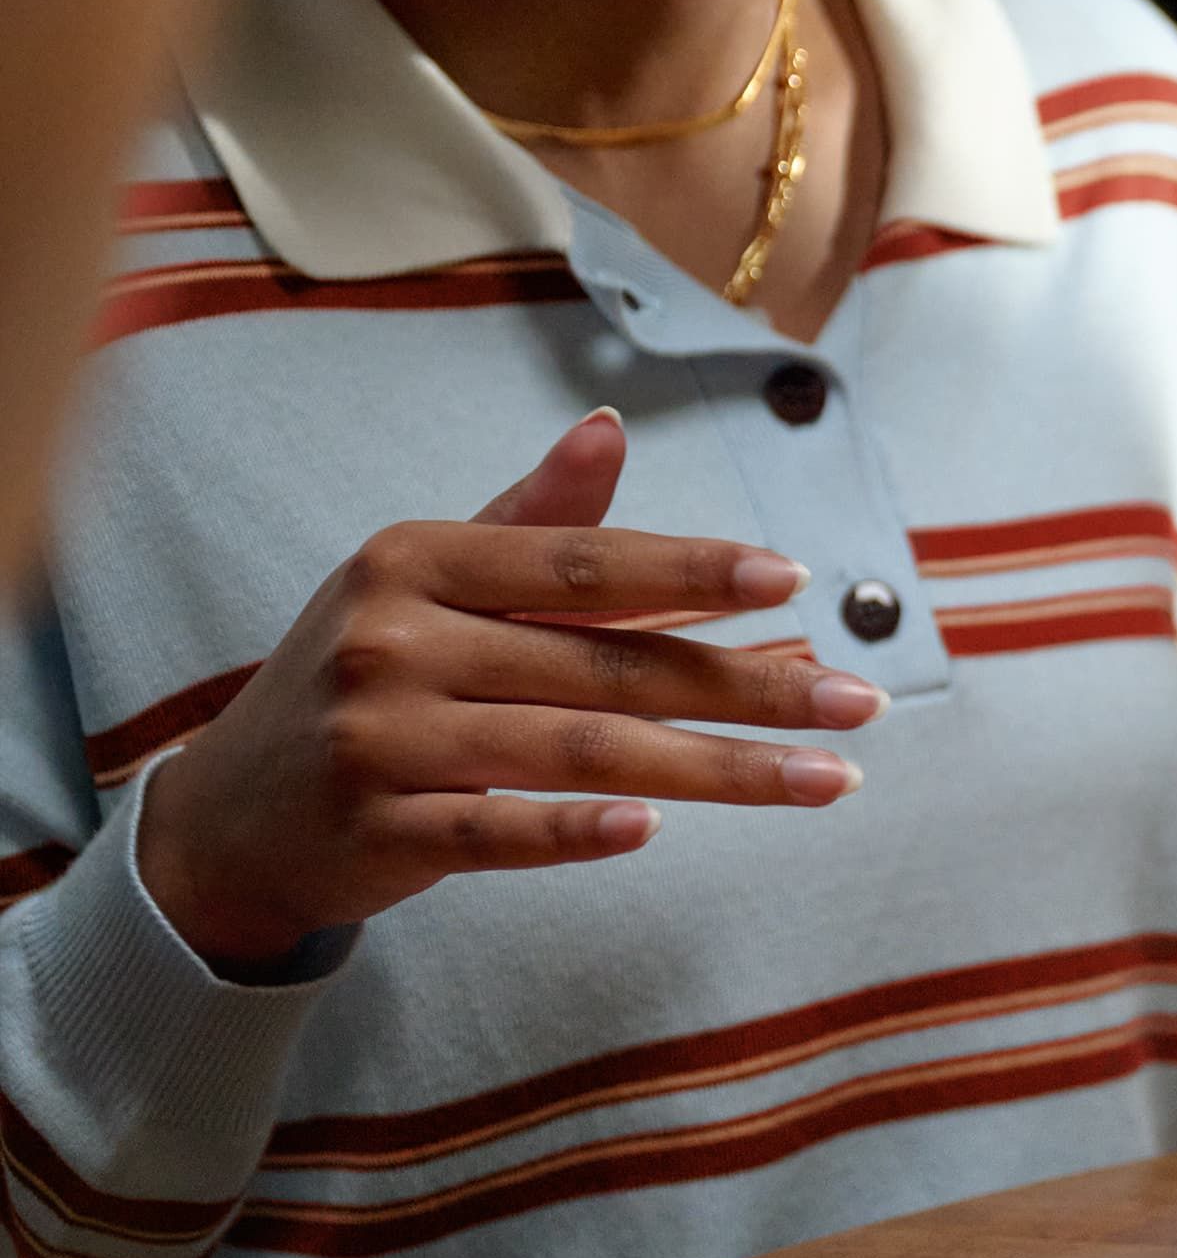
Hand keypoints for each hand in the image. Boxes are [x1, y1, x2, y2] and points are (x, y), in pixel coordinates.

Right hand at [139, 411, 880, 968]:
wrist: (235, 810)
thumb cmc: (368, 675)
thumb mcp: (426, 582)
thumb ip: (530, 520)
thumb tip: (611, 425)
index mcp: (417, 561)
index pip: (583, 562)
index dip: (693, 568)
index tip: (797, 579)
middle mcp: (396, 642)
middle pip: (608, 665)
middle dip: (749, 686)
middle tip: (860, 702)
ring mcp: (382, 741)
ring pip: (581, 753)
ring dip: (717, 770)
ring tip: (825, 777)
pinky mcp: (381, 832)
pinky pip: (497, 831)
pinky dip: (575, 833)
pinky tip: (655, 831)